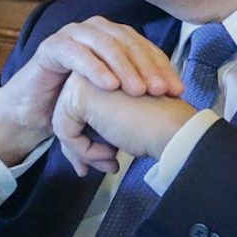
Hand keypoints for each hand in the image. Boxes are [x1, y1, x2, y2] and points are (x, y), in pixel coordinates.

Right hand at [0, 17, 183, 163]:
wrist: (31, 111)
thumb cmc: (73, 102)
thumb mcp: (112, 97)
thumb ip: (137, 89)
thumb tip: (174, 93)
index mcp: (114, 38)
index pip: (145, 48)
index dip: (162, 67)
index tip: (175, 90)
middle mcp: (95, 31)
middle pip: (129, 43)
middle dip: (147, 67)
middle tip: (158, 90)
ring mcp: (73, 35)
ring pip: (105, 45)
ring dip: (124, 67)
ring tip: (137, 90)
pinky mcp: (52, 46)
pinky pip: (76, 53)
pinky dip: (94, 68)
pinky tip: (109, 85)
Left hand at [51, 77, 198, 177]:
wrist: (173, 129)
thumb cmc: (154, 129)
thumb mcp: (117, 133)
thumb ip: (96, 140)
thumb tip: (79, 165)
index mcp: (102, 77)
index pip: (79, 115)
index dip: (88, 145)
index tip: (109, 160)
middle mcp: (91, 71)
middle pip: (67, 118)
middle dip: (83, 150)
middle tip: (108, 164)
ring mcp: (84, 78)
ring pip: (63, 126)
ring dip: (85, 152)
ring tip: (111, 159)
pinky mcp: (79, 92)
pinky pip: (65, 131)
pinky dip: (84, 150)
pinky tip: (110, 152)